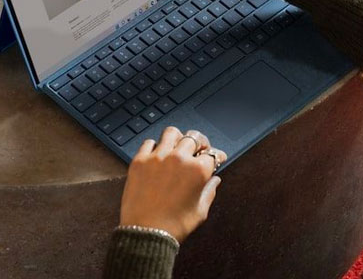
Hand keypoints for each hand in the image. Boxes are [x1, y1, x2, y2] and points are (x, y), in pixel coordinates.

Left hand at [119, 127, 227, 242]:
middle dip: (200, 143)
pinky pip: (148, 143)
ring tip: (177, 146)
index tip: (216, 158)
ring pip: (171, 132)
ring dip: (177, 138)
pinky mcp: (140, 161)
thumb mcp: (200, 211)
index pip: (213, 153)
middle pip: (194, 137)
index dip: (217, 156)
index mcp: (198, 170)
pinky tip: (156, 154)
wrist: (146, 235)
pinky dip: (154, 146)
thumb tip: (215, 180)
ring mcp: (159, 158)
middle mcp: (180, 159)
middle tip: (198, 149)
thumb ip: (210, 191)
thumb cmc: (175, 226)